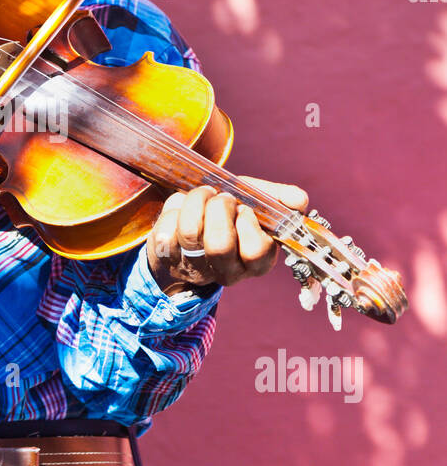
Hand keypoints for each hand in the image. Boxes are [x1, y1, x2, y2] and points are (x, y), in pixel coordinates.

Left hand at [146, 177, 309, 290]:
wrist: (187, 221)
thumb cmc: (228, 213)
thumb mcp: (255, 202)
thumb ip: (278, 200)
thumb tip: (299, 200)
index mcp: (256, 261)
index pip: (256, 252)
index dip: (248, 224)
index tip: (245, 209)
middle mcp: (226, 270)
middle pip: (220, 244)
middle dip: (220, 208)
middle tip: (221, 197)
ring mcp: (194, 266)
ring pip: (191, 232)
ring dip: (196, 201)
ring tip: (202, 194)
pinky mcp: (167, 257)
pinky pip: (166, 229)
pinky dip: (173, 208)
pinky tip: (179, 209)